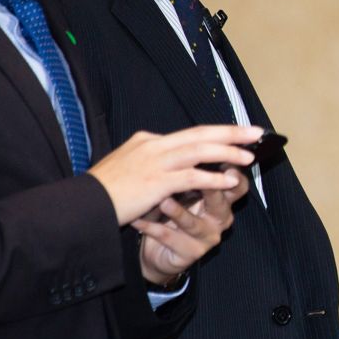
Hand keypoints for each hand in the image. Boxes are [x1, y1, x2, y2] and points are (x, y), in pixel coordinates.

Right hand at [89, 125, 262, 224]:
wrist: (81, 205)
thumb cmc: (104, 192)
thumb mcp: (128, 167)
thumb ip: (152, 161)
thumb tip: (176, 165)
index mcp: (147, 141)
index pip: (189, 134)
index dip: (216, 133)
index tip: (238, 133)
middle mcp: (153, 146)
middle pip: (200, 134)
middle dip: (231, 132)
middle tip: (256, 132)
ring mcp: (154, 162)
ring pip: (199, 150)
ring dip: (227, 152)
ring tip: (250, 156)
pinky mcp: (155, 182)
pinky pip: (191, 177)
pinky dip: (213, 177)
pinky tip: (230, 180)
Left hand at [135, 169, 248, 284]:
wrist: (158, 250)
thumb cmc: (171, 214)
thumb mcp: (184, 190)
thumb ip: (193, 170)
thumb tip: (192, 139)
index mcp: (222, 200)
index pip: (236, 184)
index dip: (234, 173)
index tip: (222, 158)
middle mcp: (219, 218)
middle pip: (222, 203)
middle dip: (213, 191)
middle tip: (199, 178)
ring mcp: (205, 237)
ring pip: (193, 224)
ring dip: (178, 212)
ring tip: (163, 202)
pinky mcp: (189, 253)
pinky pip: (168, 237)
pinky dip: (151, 227)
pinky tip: (137, 219)